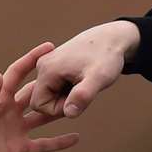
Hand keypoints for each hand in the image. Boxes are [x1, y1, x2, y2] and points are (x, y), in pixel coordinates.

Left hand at [0, 42, 79, 151]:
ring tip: (82, 102)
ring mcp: (16, 130)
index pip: (16, 75)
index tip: (49, 47)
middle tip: (76, 72)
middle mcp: (9, 112)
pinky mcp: (19, 149)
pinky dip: (59, 142)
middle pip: (36, 94)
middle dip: (54, 84)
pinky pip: (43, 144)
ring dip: (60, 110)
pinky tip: (77, 137)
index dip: (31, 61)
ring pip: (44, 117)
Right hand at [14, 19, 140, 118]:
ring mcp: (46, 64)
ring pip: (49, 93)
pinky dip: (67, 87)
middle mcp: (41, 66)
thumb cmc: (107, 57)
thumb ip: (83, 96)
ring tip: (83, 81)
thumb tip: (69, 113)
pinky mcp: (53, 64)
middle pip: (42, 100)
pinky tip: (80, 77)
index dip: (60, 108)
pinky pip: (54, 85)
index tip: (80, 96)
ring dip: (66, 94)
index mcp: (46, 70)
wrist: (112, 37)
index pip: (39, 105)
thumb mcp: (99, 78)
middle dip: (63, 101)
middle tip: (83, 89)